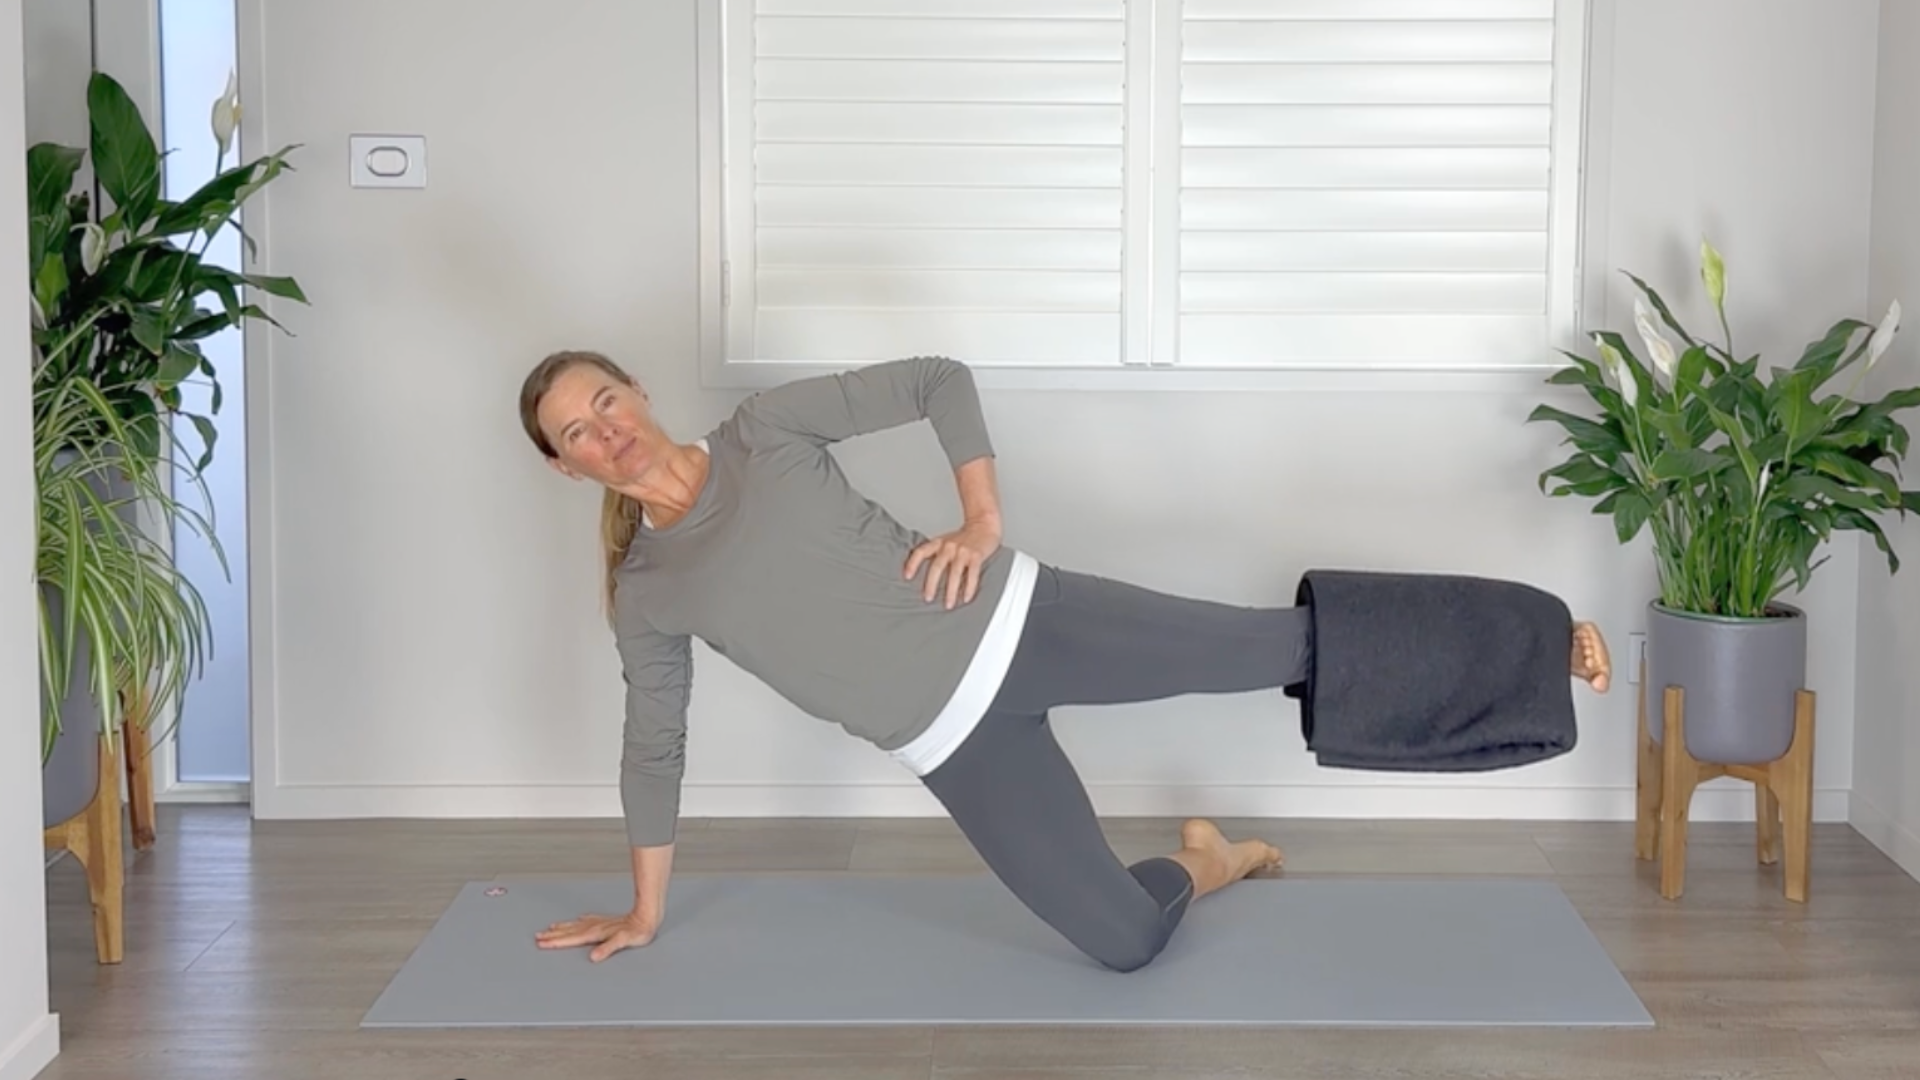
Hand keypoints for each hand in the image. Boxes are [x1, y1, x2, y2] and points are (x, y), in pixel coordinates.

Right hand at [534, 909, 656, 961]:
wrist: (647, 917)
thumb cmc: (638, 931)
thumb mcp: (624, 942)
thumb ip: (608, 948)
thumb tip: (594, 956)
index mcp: (596, 933)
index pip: (572, 939)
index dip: (556, 942)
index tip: (542, 943)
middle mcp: (594, 927)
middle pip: (569, 932)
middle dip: (552, 935)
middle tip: (538, 936)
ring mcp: (599, 923)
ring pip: (575, 925)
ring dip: (561, 928)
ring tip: (549, 928)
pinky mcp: (605, 921)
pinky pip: (585, 921)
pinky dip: (577, 921)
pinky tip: (576, 920)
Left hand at [904, 519, 1000, 608]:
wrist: (984, 524)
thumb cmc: (965, 537)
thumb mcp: (946, 541)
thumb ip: (937, 554)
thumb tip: (925, 575)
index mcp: (939, 542)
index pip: (921, 552)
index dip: (913, 564)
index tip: (907, 577)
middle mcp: (949, 546)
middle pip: (937, 566)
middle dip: (931, 585)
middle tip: (928, 598)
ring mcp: (963, 551)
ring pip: (954, 573)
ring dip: (950, 591)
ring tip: (948, 604)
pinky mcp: (976, 556)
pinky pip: (972, 574)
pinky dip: (969, 588)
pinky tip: (966, 597)